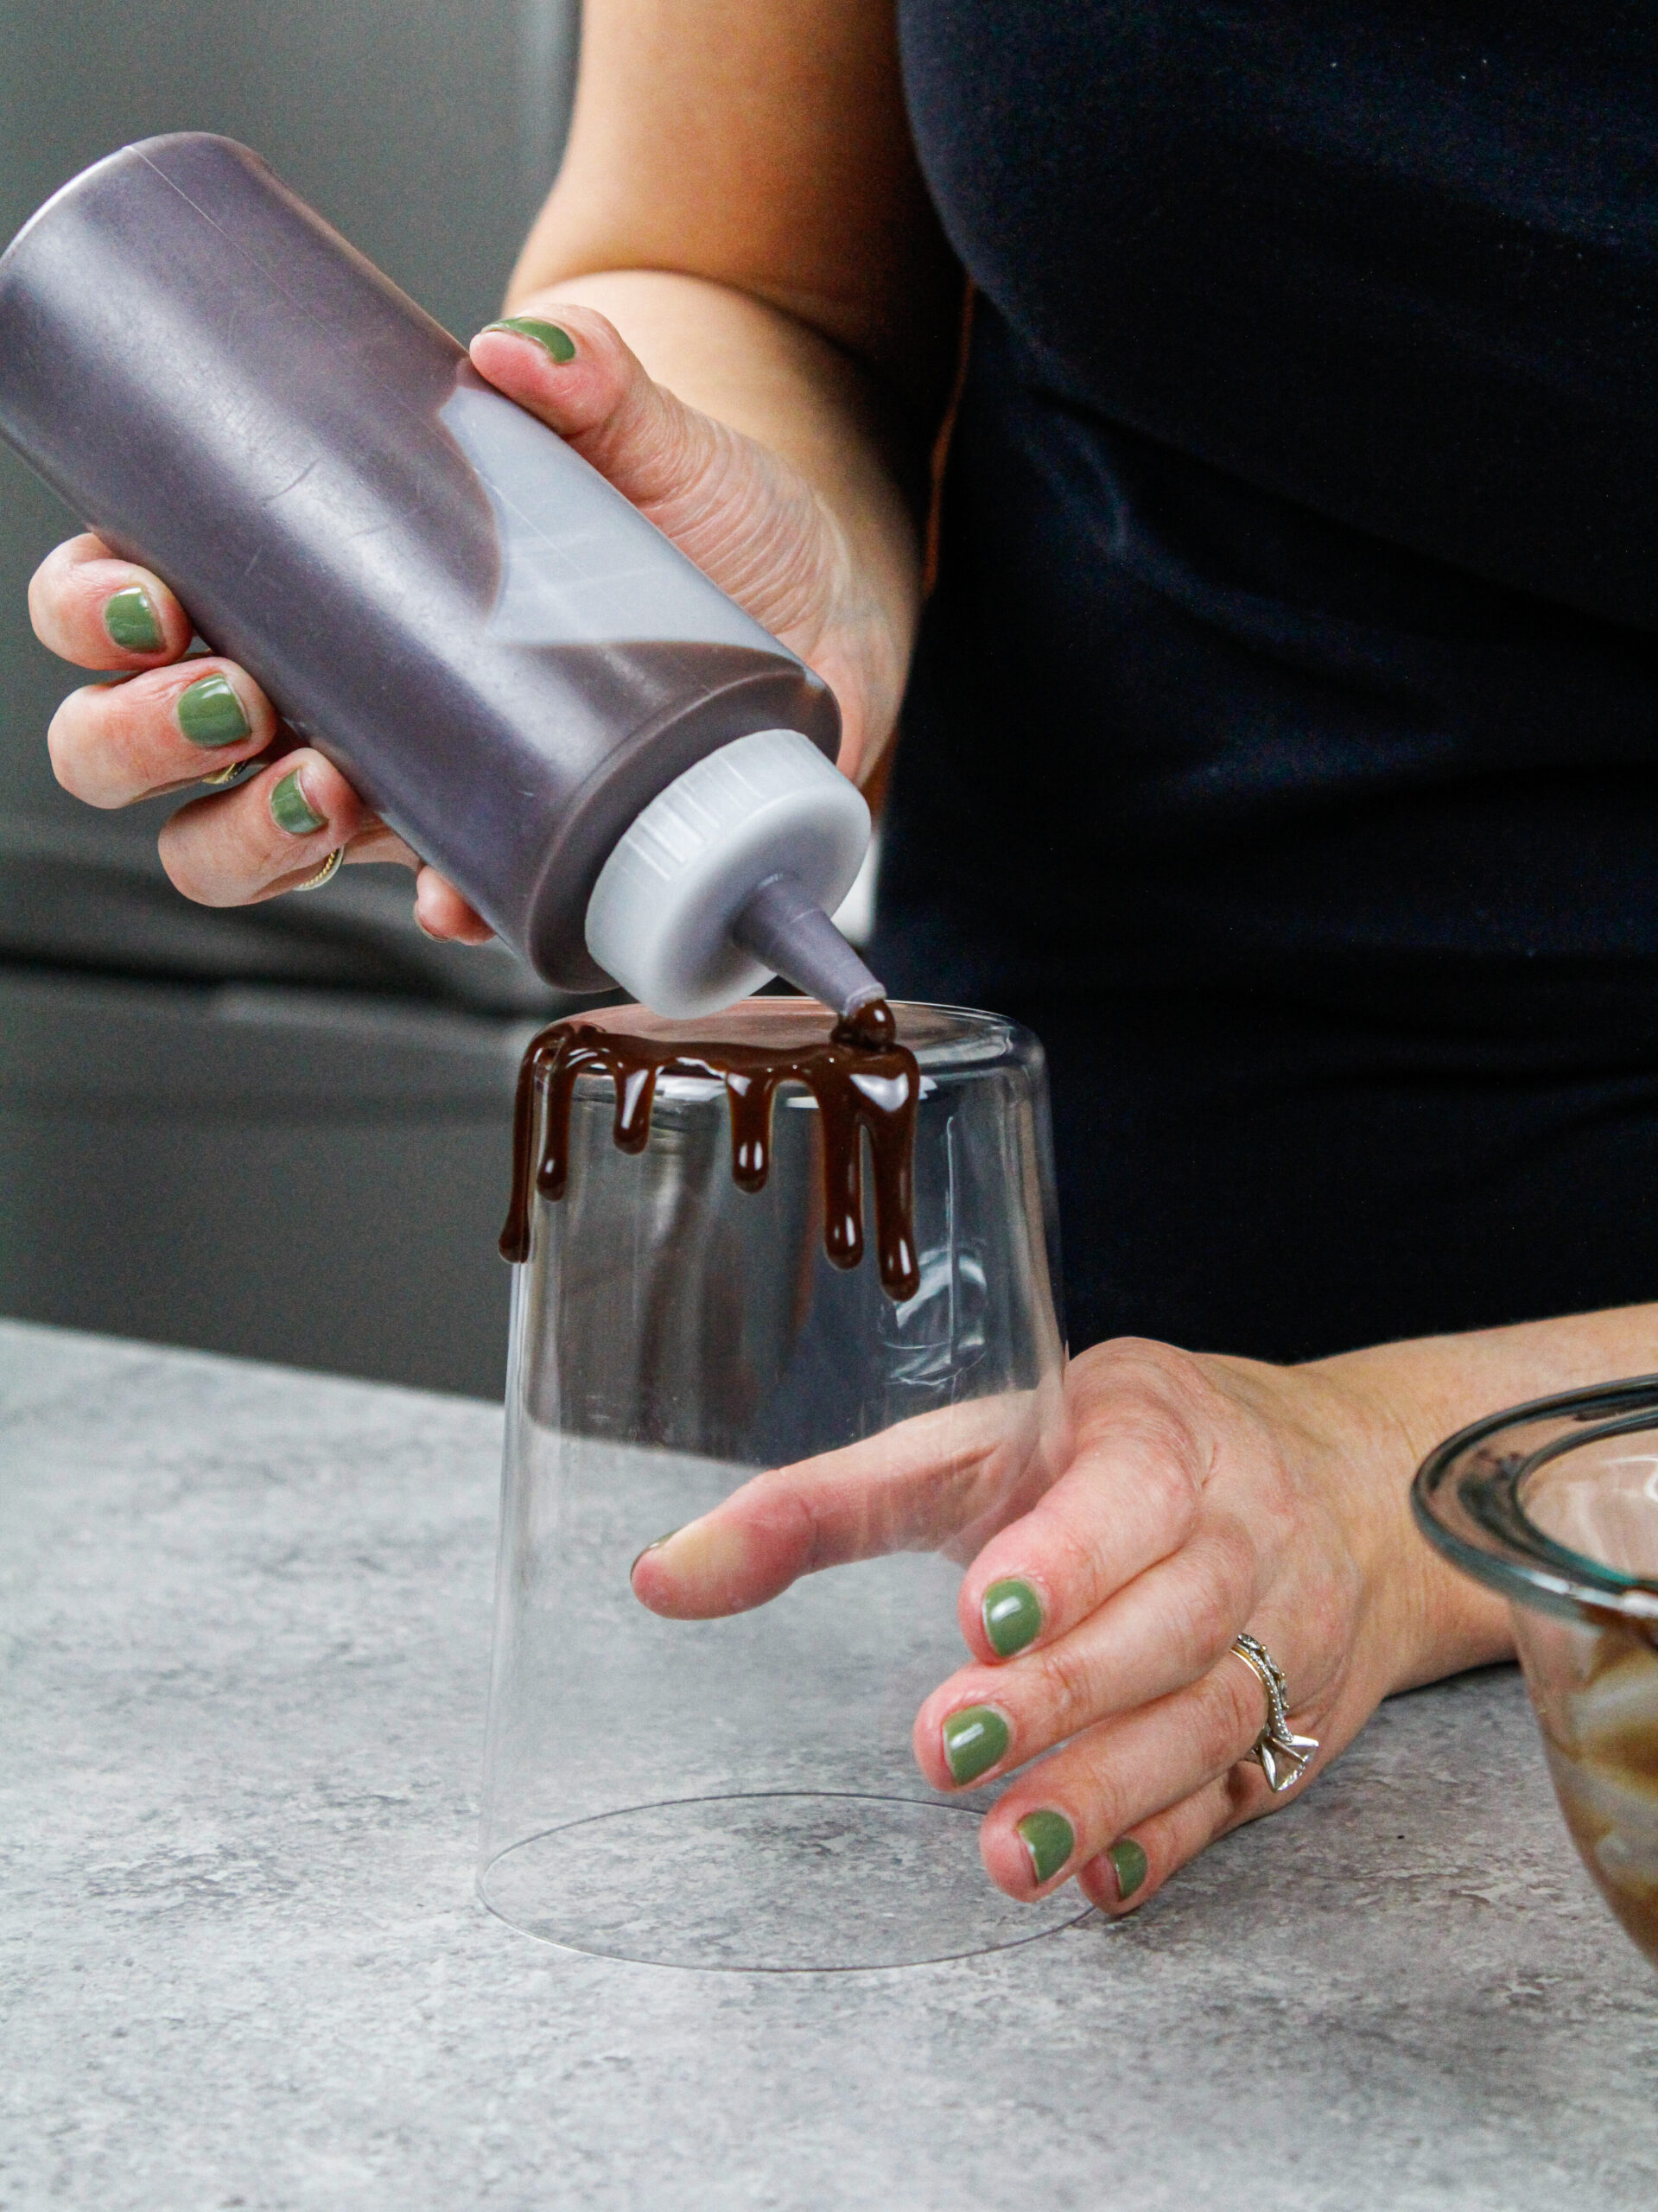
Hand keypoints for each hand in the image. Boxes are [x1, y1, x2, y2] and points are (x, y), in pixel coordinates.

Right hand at [28, 295, 888, 935]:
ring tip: (327, 789)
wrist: (811, 594)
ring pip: (237, 847)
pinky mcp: (497, 842)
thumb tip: (523, 350)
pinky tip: (456, 890)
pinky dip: (435, 905)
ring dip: (246, 838)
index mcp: (303, 569)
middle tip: (235, 700)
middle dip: (140, 735)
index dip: (97, 610)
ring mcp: (400, 774)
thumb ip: (593, 375)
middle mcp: (323, 684)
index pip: (134, 598)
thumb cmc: (697, 506)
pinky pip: (427, 901)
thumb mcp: (644, 430)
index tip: (154, 595)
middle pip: (143, 742)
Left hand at [632, 1335, 1512, 1914]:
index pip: (1128, 1490)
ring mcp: (1283, 1634)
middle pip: (1166, 1619)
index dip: (1064, 1554)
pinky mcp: (1298, 1726)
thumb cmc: (1115, 1458)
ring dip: (1107, 1791)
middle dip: (1060, 1691)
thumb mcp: (986, 1443)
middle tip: (944, 1746)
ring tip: (1010, 1856)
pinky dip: (1171, 1840)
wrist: (1345, 1488)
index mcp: (1157, 1432)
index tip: (980, 1612)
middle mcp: (1237, 1531)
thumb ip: (828, 1505)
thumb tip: (656, 1579)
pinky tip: (1098, 1880)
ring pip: (1208, 1719)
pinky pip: (1240, 1791)